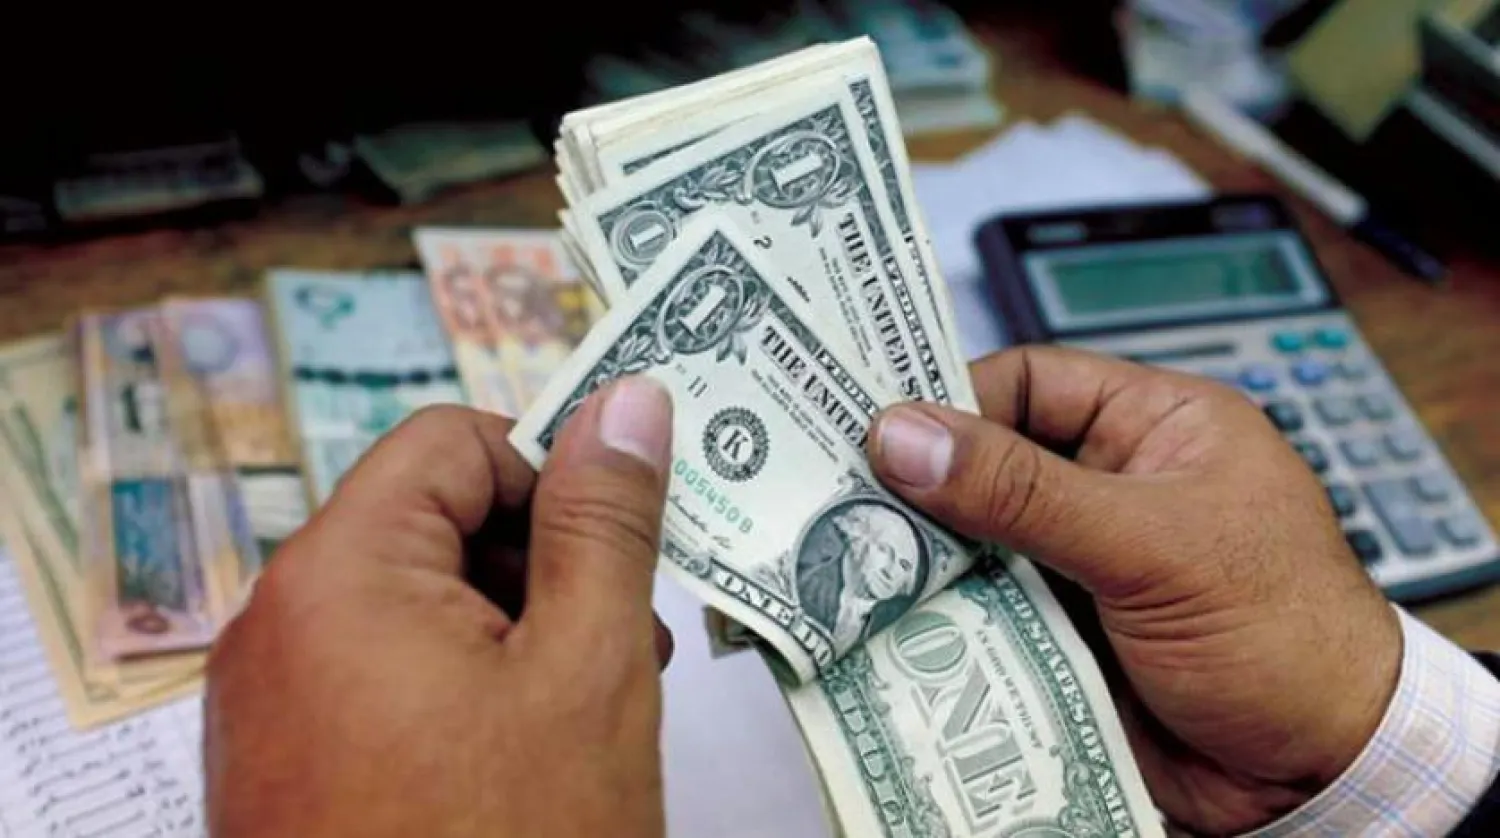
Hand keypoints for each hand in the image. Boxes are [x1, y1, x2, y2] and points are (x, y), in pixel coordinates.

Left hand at [206, 378, 675, 837]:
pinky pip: (383, 673)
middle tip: (629, 631)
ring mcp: (274, 700)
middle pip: (430, 520)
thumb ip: (606, 522)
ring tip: (594, 701)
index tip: (627, 530)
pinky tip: (533, 748)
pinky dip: (465, 684)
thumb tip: (628, 402)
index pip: (451, 442)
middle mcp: (279, 624)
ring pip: (416, 601)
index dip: (552, 469)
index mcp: (337, 573)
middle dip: (543, 561)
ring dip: (515, 626)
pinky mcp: (288, 759)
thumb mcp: (587, 666)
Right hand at [866, 347, 1401, 834]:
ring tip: (842, 564)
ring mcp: (1078, 567)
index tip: (876, 428)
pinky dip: (935, 624)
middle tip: (833, 497)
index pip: (1028, 382)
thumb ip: (1026, 491)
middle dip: (920, 487)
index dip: (952, 398)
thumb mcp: (1154, 545)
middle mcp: (1108, 490)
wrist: (1324, 776)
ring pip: (971, 546)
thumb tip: (908, 436)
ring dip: (919, 562)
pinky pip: (977, 616)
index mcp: (1153, 429)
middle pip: (986, 466)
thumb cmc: (1286, 635)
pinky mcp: (1057, 637)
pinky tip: (884, 626)